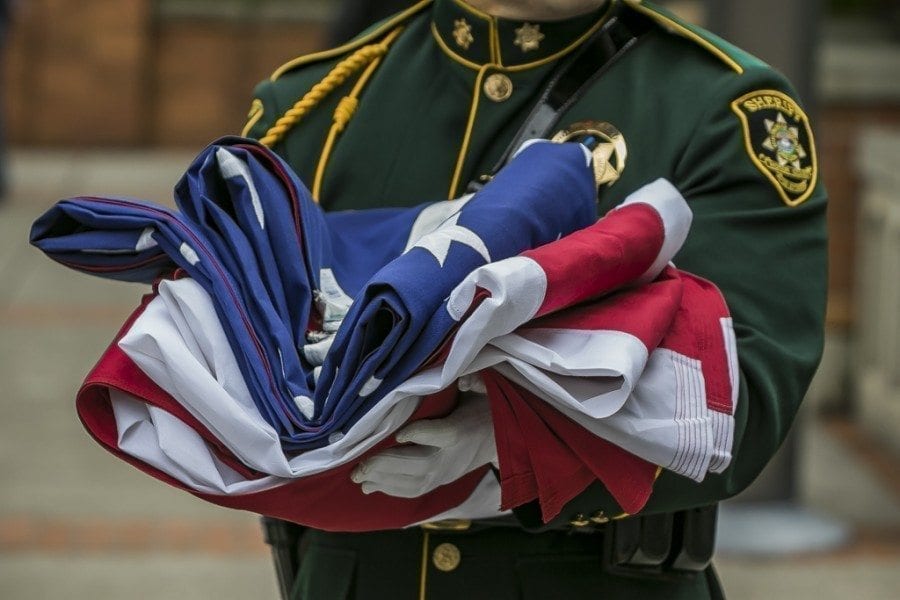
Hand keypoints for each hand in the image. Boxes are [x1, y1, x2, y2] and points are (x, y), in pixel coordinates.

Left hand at [350, 392, 496, 497]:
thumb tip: (463, 380)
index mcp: (462, 430)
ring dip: (384, 481)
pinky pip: (414, 491)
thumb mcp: (483, 391)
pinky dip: (391, 490)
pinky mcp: (439, 482)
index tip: (397, 434)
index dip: (419, 434)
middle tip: (361, 466)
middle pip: (421, 465)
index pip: (442, 434)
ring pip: (415, 483)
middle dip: (389, 466)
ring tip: (359, 478)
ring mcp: (446, 473)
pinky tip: (370, 486)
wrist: (498, 440)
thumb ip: (475, 384)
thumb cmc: (483, 409)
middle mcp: (452, 457)